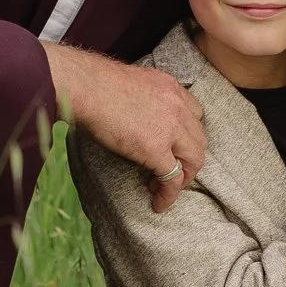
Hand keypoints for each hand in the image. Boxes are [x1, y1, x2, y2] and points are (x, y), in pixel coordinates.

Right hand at [44, 43, 206, 211]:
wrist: (86, 86)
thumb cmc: (96, 84)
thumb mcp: (133, 84)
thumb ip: (144, 98)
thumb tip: (136, 115)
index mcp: (171, 87)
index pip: (194, 114)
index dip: (188, 136)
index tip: (175, 149)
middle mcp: (178, 105)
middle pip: (199, 139)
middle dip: (190, 160)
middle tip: (174, 173)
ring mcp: (170, 127)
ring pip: (193, 160)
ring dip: (184, 178)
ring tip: (166, 190)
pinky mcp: (156, 149)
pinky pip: (173, 178)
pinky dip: (169, 194)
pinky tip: (159, 203)